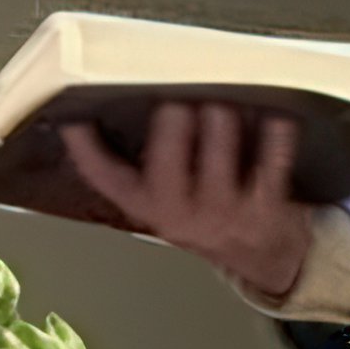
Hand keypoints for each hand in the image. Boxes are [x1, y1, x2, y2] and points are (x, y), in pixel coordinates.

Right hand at [64, 105, 312, 302]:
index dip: (85, 146)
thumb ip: (140, 163)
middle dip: (177, 110)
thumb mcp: (164, 198)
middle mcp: (178, 210)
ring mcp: (222, 210)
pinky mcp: (264, 205)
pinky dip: (275, 131)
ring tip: (226, 98)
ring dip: (224, 110)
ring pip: (219, 137)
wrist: (261, 255)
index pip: (104, 176)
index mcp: (146, 205)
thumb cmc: (208, 214)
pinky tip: (274, 117)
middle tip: (184, 93)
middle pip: (169, 143)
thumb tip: (115, 106)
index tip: (74, 117)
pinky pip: (272, 155)